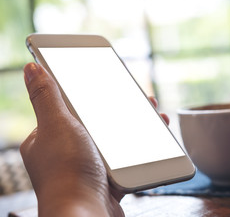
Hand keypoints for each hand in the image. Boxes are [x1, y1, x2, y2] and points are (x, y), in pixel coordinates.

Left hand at [21, 62, 169, 215]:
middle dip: (122, 108)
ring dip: (137, 126)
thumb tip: (33, 69)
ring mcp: (89, 166)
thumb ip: (47, 96)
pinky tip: (156, 140)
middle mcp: (69, 151)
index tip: (112, 81)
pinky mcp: (108, 180)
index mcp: (51, 136)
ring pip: (116, 140)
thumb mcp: (57, 124)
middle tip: (141, 96)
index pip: (73, 106)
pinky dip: (142, 149)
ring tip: (155, 115)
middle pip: (99, 121)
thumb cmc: (68, 172)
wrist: (87, 213)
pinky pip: (127, 159)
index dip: (93, 92)